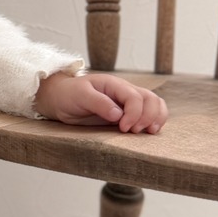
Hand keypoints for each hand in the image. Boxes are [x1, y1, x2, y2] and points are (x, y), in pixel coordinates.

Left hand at [33, 70, 167, 132]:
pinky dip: (155, 121)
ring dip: (157, 118)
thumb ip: (98, 103)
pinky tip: (149, 131)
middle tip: (134, 131)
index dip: (134, 113)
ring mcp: (127, 103)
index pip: (135, 96)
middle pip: (150, 99)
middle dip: (148, 116)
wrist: (61, 100)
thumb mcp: (80, 96)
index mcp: (114, 84)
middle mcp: (124, 92)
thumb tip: (118, 114)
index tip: (124, 127)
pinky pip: (149, 114)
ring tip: (149, 132)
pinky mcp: (127, 114)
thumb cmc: (69, 95)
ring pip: (155, 104)